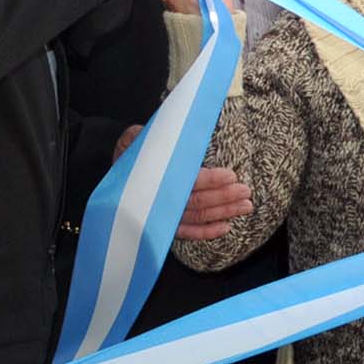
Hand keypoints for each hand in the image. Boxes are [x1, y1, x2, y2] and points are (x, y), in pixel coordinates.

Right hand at [111, 125, 255, 239]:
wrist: (117, 163)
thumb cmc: (133, 149)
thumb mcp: (137, 138)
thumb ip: (155, 137)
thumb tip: (173, 132)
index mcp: (154, 177)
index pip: (187, 181)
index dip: (210, 179)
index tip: (231, 175)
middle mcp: (159, 199)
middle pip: (196, 202)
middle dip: (224, 198)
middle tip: (246, 192)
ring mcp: (163, 214)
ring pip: (196, 217)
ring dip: (223, 212)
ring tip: (245, 206)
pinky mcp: (166, 222)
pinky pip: (186, 232)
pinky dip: (205, 232)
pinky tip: (225, 227)